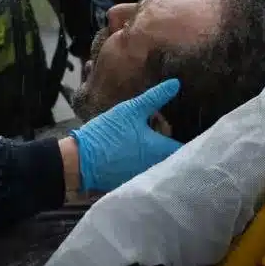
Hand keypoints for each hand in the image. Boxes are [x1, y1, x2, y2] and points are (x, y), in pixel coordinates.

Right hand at [66, 79, 182, 193]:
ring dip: (152, 147)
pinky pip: (144, 168)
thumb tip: (176, 84)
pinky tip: (127, 147)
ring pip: (157, 159)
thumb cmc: (107, 134)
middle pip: (170, 151)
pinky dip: (140, 158)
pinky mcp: (133, 182)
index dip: (183, 133)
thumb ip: (155, 97)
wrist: (79, 161)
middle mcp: (158, 167)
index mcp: (161, 150)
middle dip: (162, 136)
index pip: (185, 145)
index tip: (171, 123)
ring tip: (136, 133)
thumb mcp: (130, 110)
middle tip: (148, 121)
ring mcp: (145, 177)